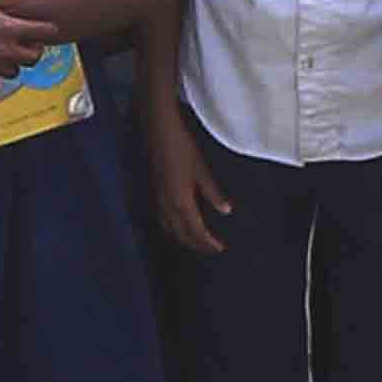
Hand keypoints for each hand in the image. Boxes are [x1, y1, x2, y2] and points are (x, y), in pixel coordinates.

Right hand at [146, 104, 231, 253]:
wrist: (159, 132)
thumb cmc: (183, 149)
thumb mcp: (202, 171)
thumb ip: (213, 193)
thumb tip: (226, 211)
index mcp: (181, 202)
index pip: (196, 231)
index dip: (208, 242)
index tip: (220, 248)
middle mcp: (168, 206)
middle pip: (181, 235)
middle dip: (196, 245)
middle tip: (211, 249)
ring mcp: (159, 200)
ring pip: (170, 229)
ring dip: (183, 239)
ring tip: (196, 242)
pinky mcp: (155, 193)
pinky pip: (163, 220)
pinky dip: (172, 229)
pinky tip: (178, 225)